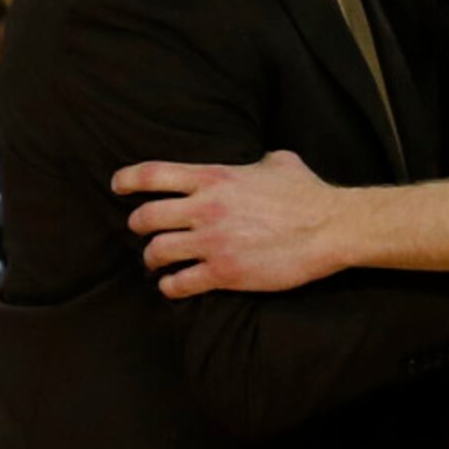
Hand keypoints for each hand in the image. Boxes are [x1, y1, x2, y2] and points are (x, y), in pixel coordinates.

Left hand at [113, 150, 340, 297]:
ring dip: (153, 259)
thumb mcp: (279, 162)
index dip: (127, 180)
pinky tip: (174, 286)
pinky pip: (179, 284)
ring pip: (157, 252)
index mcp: (214, 178)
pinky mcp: (224, 273)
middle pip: (146, 217)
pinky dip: (171, 286)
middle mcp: (205, 208)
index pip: (153, 174)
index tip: (118, 186)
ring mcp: (212, 243)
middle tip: (142, 231)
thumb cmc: (308, 193)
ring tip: (157, 263)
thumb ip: (256, 161)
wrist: (330, 228)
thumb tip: (257, 161)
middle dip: (138, 226)